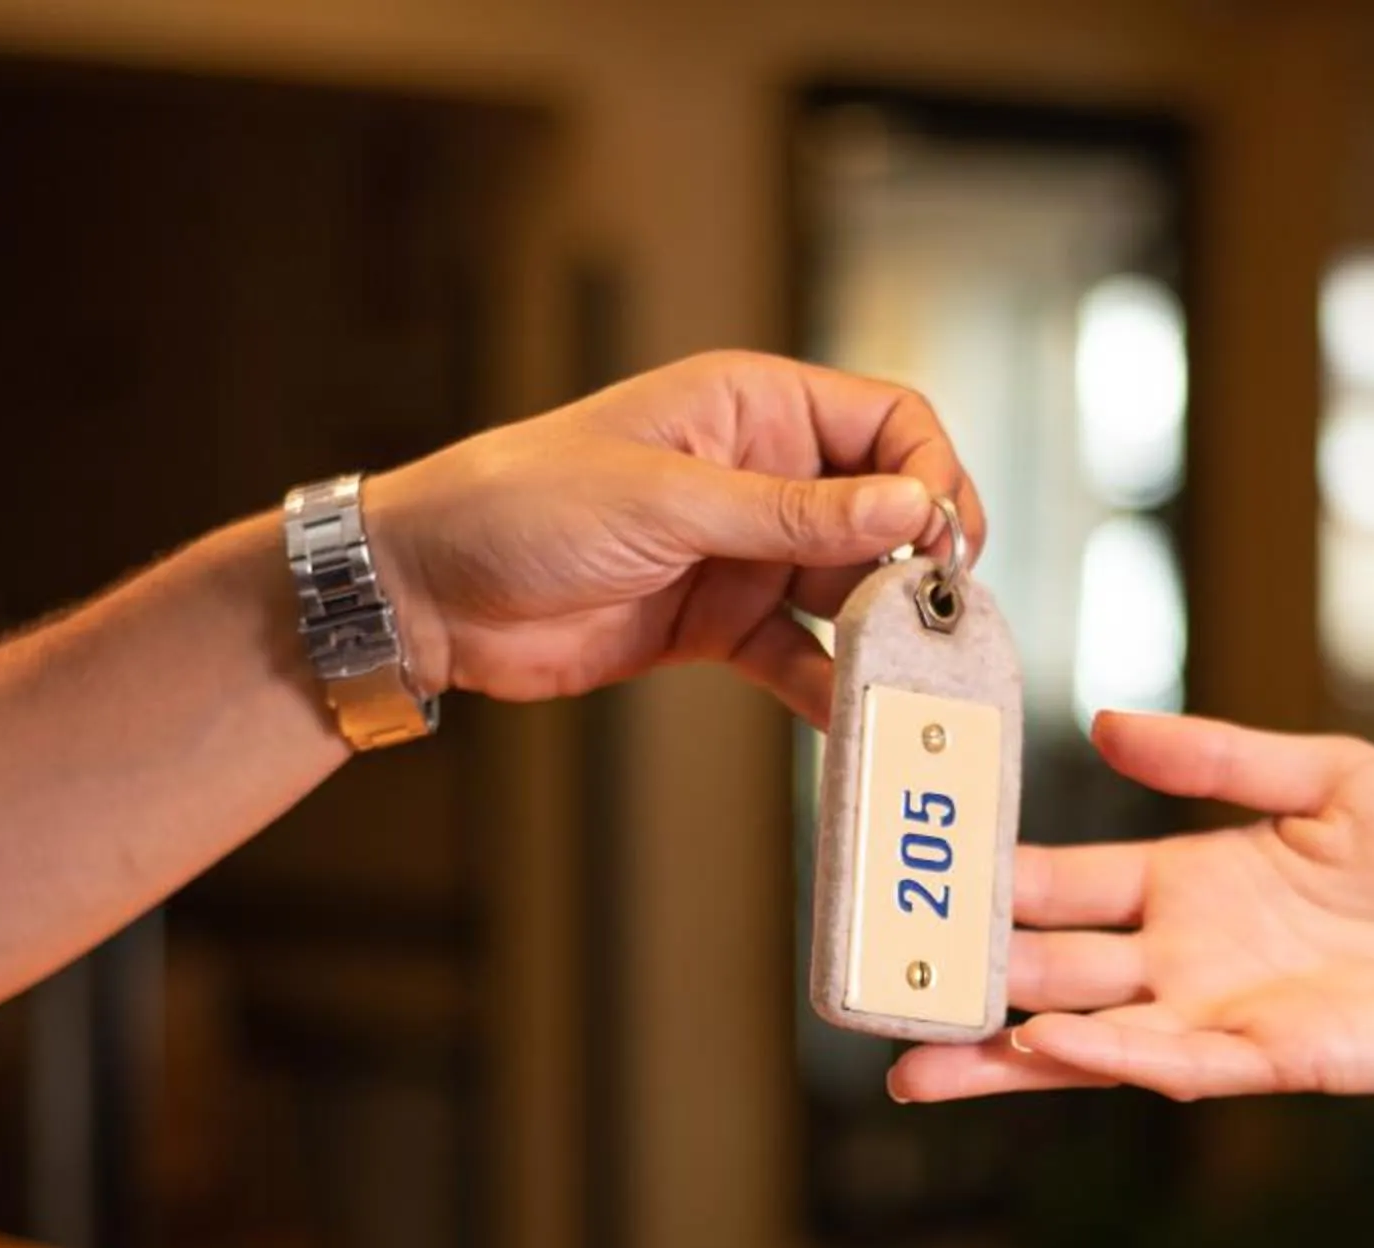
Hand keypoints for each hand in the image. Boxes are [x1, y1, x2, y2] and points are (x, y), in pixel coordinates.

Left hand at [368, 351, 983, 724]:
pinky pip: (798, 656)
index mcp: (751, 407)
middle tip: (941, 621)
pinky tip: (853, 715)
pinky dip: (829, 686)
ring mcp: (742, 554)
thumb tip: (909, 509)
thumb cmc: (521, 504)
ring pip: (849, 593)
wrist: (428, 591)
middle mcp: (761, 475)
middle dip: (919, 566)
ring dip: (883, 635)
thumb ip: (791, 515)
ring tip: (912, 679)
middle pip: (883, 514)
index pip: (887, 421)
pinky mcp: (717, 626)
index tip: (945, 539)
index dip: (931, 473)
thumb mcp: (665, 501)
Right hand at [887, 712, 1373, 1104]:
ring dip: (999, 1049)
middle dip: (960, 975)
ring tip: (912, 1056)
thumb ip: (1219, 755)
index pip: (1062, 885)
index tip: (910, 867)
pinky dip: (1106, 1057)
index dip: (986, 877)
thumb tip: (1104, 726)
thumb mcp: (1333, 775)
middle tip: (869, 973)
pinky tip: (1043, 1046)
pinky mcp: (1274, 1057)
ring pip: (1083, 1040)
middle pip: (1046, 970)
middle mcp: (1187, 959)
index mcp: (1190, 884)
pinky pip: (1173, 1061)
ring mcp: (1221, 1015)